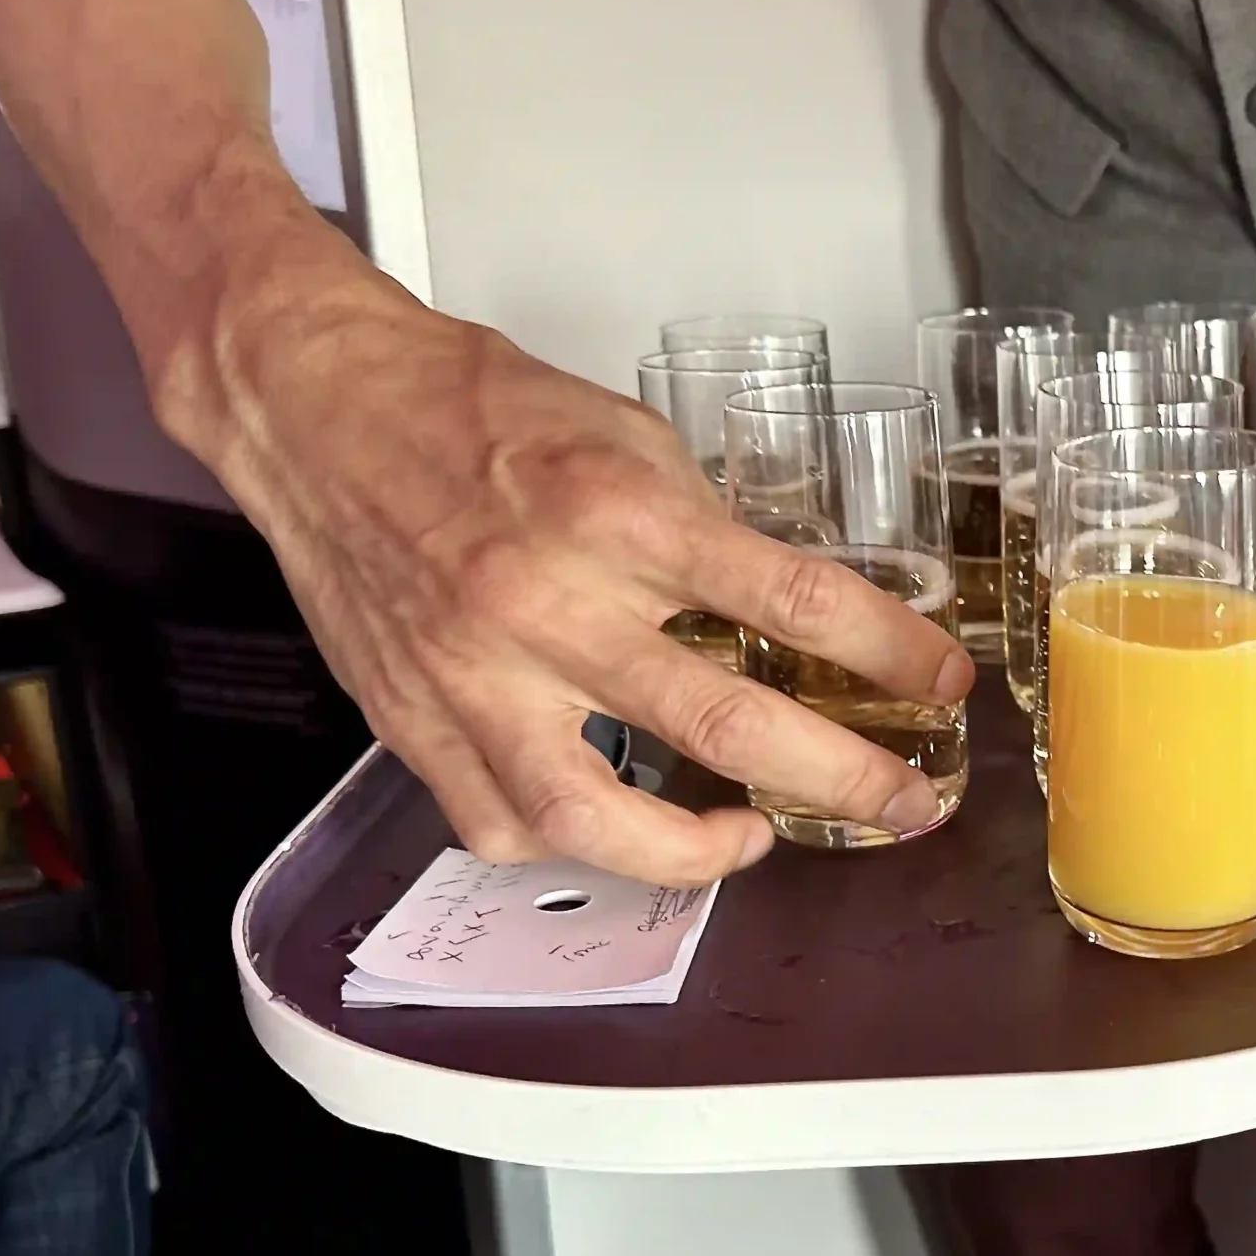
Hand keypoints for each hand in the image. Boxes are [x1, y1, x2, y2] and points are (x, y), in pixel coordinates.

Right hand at [182, 261, 972, 885]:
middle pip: (725, 727)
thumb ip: (703, 524)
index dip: (888, 651)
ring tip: (760, 838)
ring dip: (701, 852)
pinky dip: (577, 845)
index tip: (940, 679)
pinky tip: (624, 829)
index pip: (789, 601)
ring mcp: (474, 677)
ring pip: (600, 818)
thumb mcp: (621, 431)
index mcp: (613, 513)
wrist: (314, 403)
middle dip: (843, 777)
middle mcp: (545, 604)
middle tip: (905, 802)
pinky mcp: (416, 721)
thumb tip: (784, 605)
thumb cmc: (466, 405)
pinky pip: (505, 823)